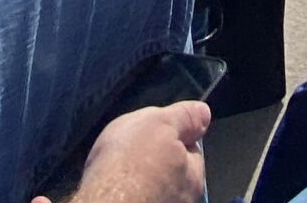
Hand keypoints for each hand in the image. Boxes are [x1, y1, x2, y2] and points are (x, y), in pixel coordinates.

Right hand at [44, 102, 208, 202]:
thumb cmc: (129, 166)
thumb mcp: (158, 124)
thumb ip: (183, 117)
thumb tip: (204, 114)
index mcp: (193, 180)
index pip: (191, 152)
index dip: (173, 137)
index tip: (152, 133)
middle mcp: (181, 202)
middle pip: (170, 172)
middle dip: (153, 161)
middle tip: (128, 150)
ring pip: (150, 188)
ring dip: (134, 179)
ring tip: (110, 168)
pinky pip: (128, 196)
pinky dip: (117, 191)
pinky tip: (103, 184)